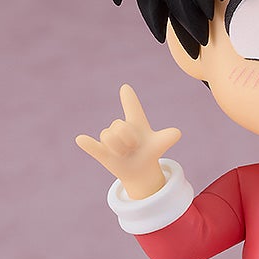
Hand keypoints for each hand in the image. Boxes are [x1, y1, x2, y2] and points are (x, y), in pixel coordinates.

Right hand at [75, 84, 180, 198]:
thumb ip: (167, 138)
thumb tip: (177, 133)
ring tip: (125, 154)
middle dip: (130, 139)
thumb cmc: (149, 152)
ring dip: (120, 149)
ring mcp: (109, 139)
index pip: (132, 107)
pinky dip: (88, 144)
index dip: (129, 98)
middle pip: (121, 126)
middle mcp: (120, 127)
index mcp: (135, 121)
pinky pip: (93, 146)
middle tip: (135, 148)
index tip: (126, 88)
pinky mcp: (101, 152)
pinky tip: (81, 139)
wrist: (139, 170)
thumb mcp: (159, 145)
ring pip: (110, 137)